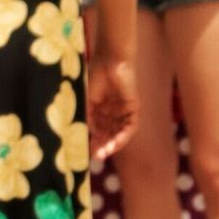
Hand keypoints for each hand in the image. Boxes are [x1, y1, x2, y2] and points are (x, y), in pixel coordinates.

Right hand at [87, 47, 136, 162]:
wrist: (110, 61)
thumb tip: (85, 136)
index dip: (92, 141)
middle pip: (108, 133)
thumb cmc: (95, 76)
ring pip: (119, 132)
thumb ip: (87, 118)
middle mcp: (112, 111)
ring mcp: (123, 110)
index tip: (85, 152)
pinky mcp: (133, 107)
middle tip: (95, 156)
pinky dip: (123, 137)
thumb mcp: (86, 101)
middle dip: (102, 145)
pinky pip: (130, 126)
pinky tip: (115, 145)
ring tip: (104, 153)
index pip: (97, 129)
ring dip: (112, 144)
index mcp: (99, 108)